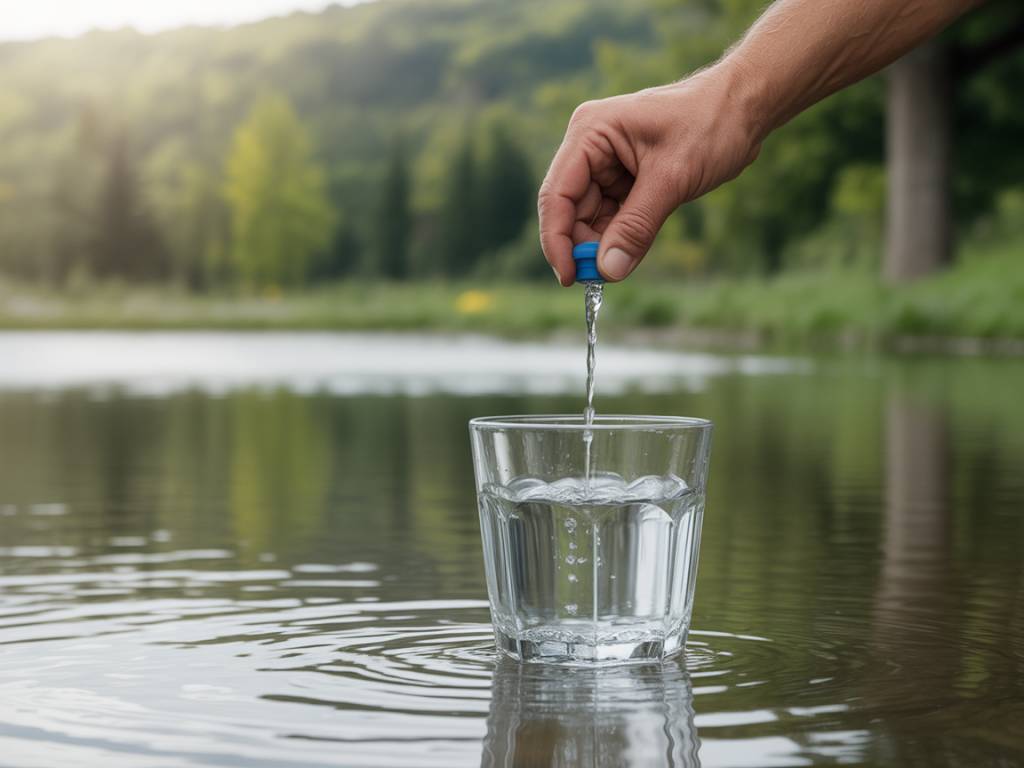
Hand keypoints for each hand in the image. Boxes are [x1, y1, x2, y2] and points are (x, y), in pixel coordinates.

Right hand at [538, 62, 762, 283]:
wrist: (746, 108)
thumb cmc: (711, 125)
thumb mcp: (672, 179)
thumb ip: (636, 226)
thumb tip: (608, 270)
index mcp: (590, 132)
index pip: (557, 195)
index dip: (557, 241)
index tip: (571, 278)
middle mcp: (590, 145)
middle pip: (569, 209)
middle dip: (584, 245)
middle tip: (605, 276)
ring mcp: (605, 161)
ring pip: (589, 217)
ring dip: (603, 242)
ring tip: (625, 258)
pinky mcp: (623, 176)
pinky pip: (611, 215)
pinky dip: (619, 235)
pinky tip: (633, 246)